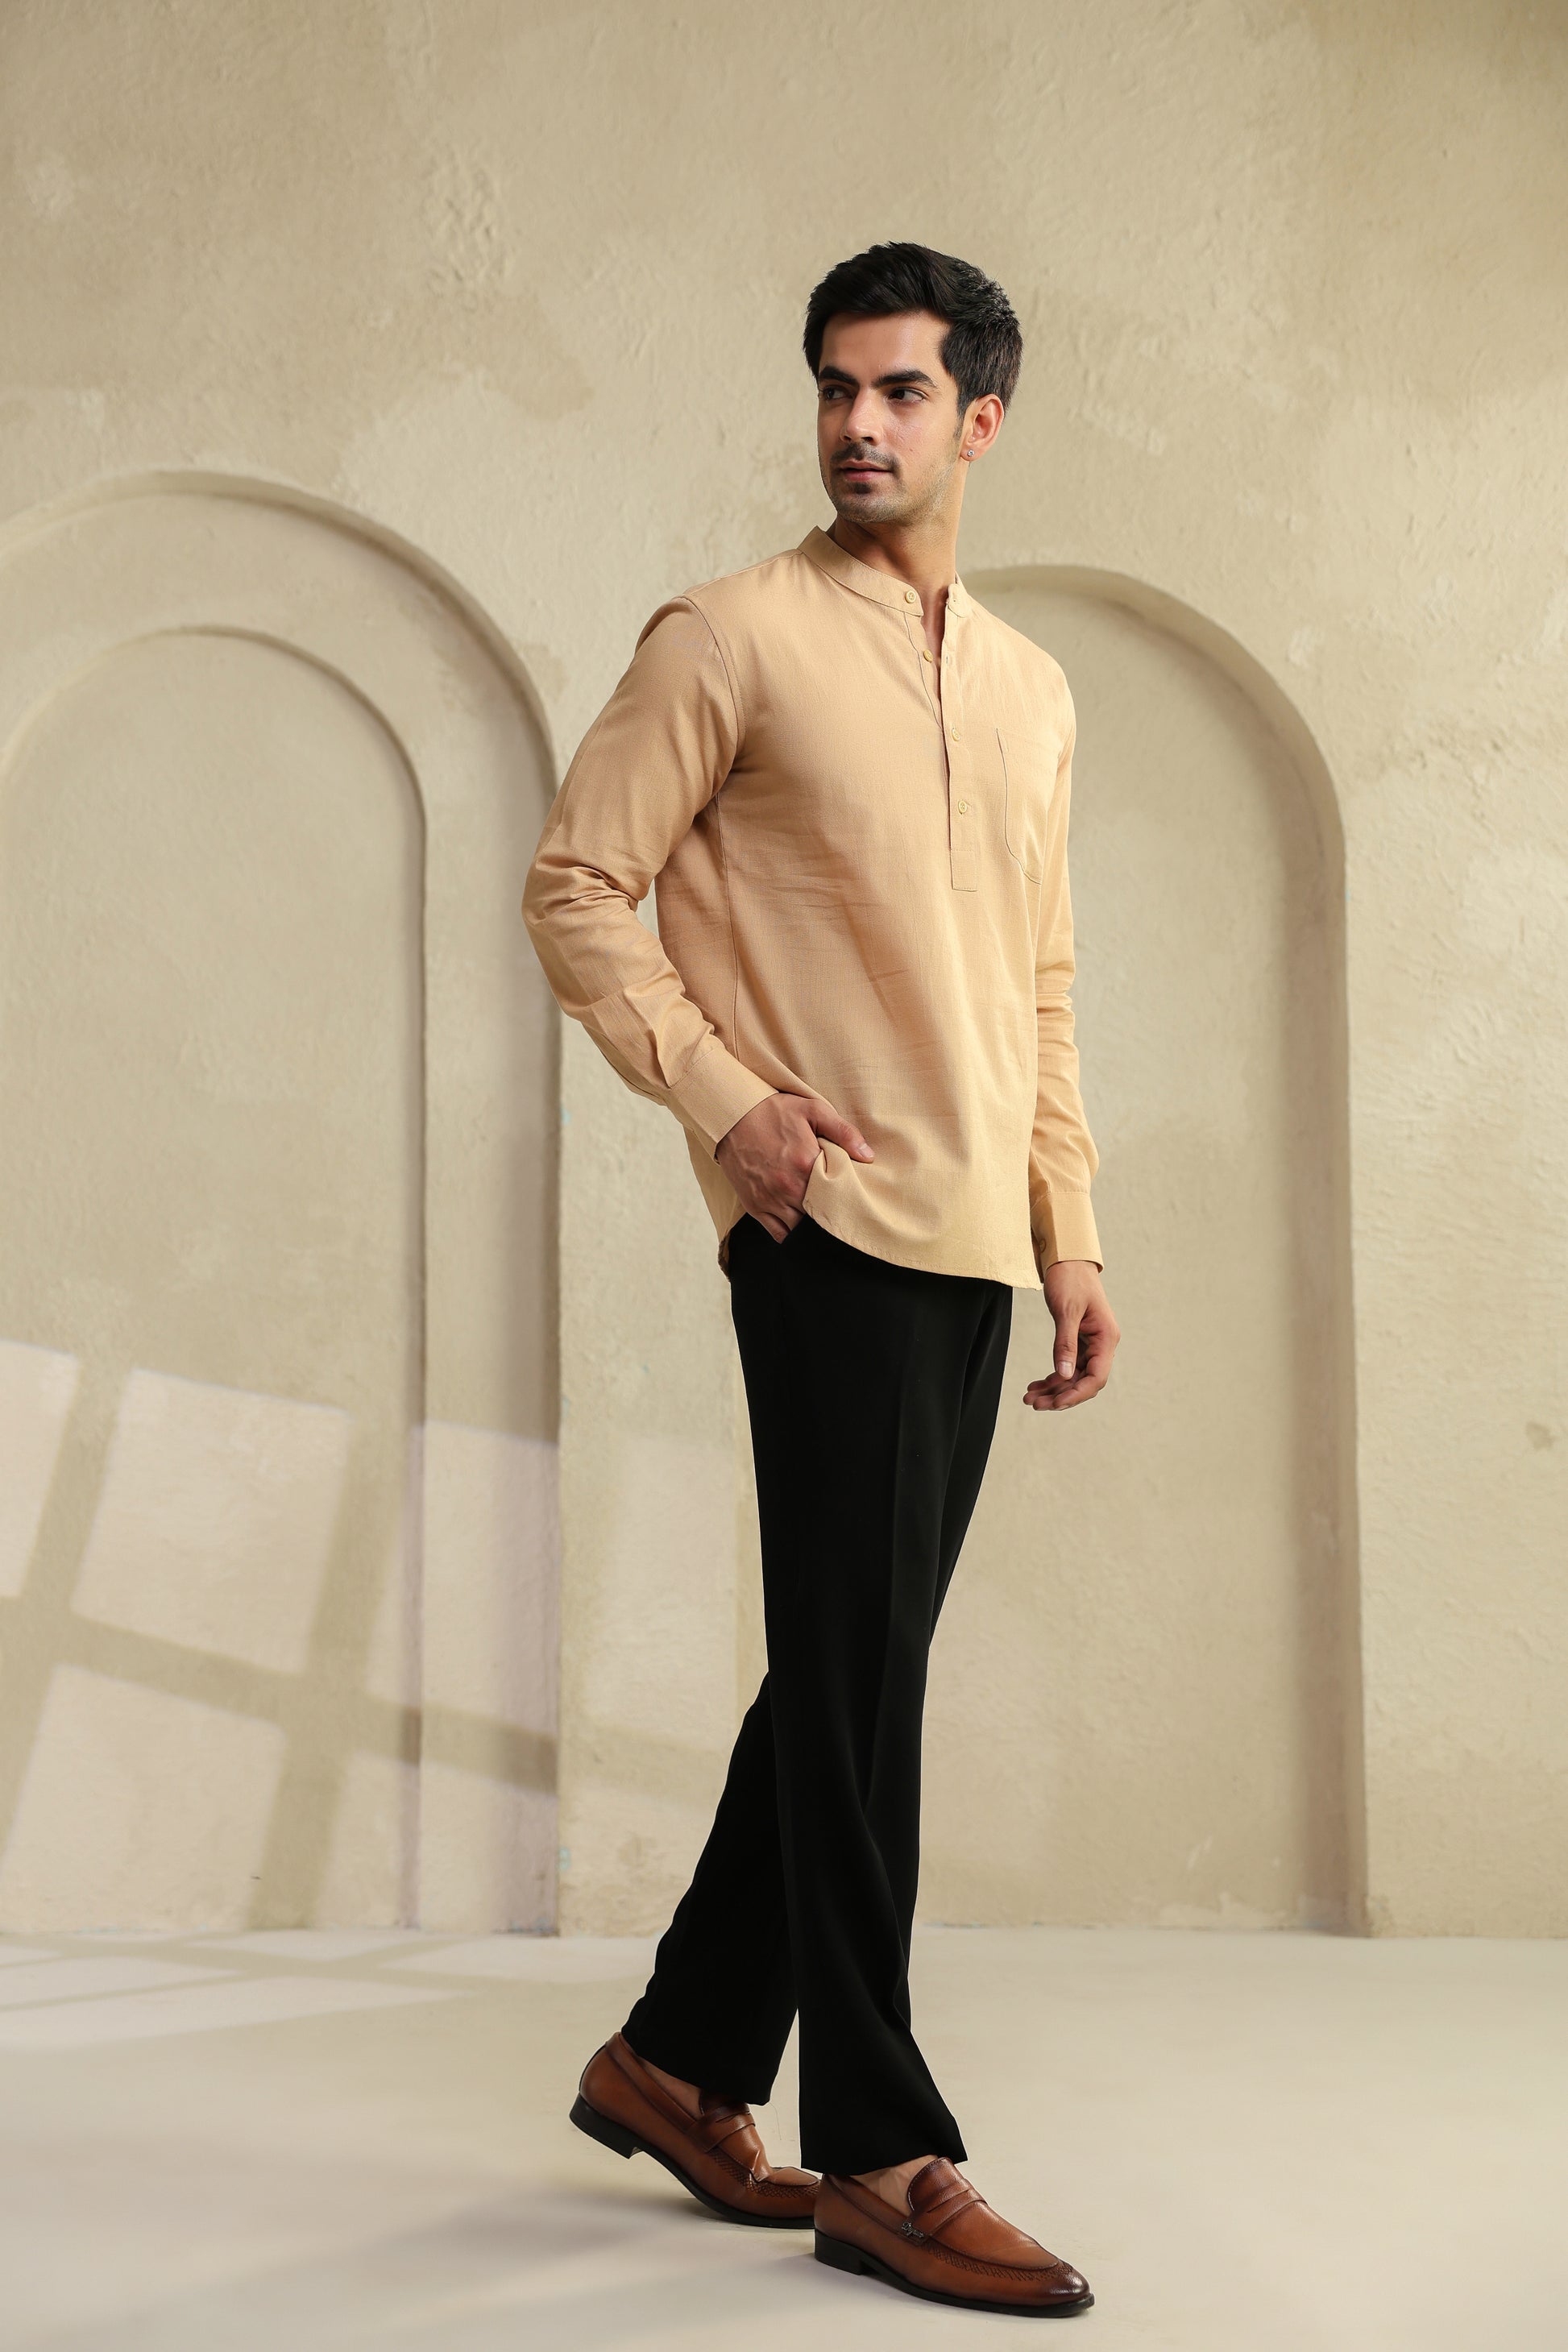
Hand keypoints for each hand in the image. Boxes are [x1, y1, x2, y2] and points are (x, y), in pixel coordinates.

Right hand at [715, 1091, 873, 1241]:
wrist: (731, 1115)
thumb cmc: (774, 1111)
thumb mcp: (813, 1110)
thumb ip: (844, 1132)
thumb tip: (868, 1156)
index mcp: (806, 1164)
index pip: (836, 1195)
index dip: (846, 1199)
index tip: (851, 1197)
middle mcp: (788, 1187)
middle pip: (819, 1216)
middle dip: (830, 1215)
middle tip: (838, 1211)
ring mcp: (770, 1200)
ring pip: (800, 1230)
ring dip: (811, 1227)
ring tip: (820, 1219)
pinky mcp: (755, 1206)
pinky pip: (778, 1234)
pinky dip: (791, 1235)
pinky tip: (800, 1226)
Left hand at [1024, 1261, 1118, 1410]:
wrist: (1067, 1257)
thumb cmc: (1070, 1278)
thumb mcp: (1066, 1311)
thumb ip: (1065, 1343)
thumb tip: (1063, 1375)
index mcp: (1106, 1337)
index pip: (1096, 1377)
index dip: (1076, 1394)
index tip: (1054, 1404)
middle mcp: (1101, 1343)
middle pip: (1084, 1381)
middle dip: (1060, 1396)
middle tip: (1033, 1404)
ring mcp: (1090, 1343)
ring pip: (1073, 1376)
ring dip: (1053, 1389)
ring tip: (1029, 1398)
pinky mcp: (1079, 1340)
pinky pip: (1067, 1366)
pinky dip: (1052, 1377)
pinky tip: (1035, 1385)